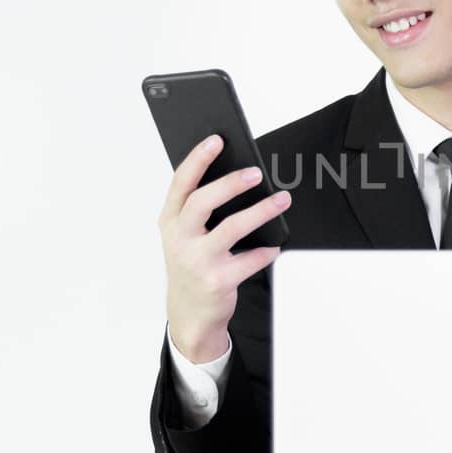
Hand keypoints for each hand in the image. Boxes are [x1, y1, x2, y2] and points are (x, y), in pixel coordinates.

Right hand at [159, 133, 291, 362]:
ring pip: (232, 228)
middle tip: (256, 172)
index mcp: (170, 221)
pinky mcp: (218, 281)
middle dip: (231, 183)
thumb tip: (236, 173)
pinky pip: (250, 259)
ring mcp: (198, 261)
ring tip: (281, 199)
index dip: (198, 159)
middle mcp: (180, 239)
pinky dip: (266, 250)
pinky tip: (274, 245)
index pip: (181, 183)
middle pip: (203, 202)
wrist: (190, 313)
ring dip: (261, 211)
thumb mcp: (184, 235)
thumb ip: (199, 208)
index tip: (217, 140)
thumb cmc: (191, 263)